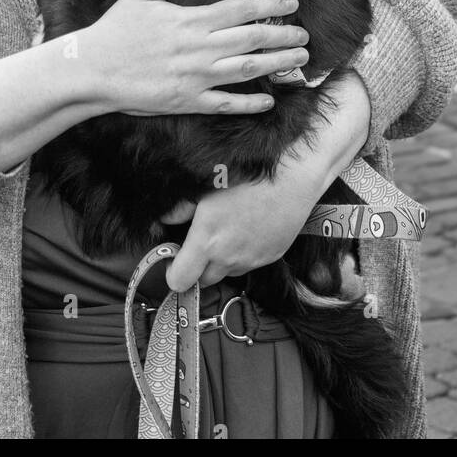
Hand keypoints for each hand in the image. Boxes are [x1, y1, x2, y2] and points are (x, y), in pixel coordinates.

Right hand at [80, 0, 309, 117]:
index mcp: (191, 19)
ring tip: (300, 59)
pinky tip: (269, 101)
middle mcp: (199, 47)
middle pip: (251, 39)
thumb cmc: (117, 28)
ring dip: (276, 63)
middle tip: (306, 35)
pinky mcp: (187, 101)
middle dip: (283, 35)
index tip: (292, 3)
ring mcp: (195, 76)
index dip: (270, 6)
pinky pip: (225, 103)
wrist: (92, 69)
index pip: (240, 10)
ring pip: (246, 69)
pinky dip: (249, 103)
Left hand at [163, 168, 322, 287]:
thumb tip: (162, 220)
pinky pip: (249, 263)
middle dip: (199, 267)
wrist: (294, 176)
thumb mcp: (207, 186)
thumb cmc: (249, 176)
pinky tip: (249, 229)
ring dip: (222, 261)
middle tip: (202, 241)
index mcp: (207, 242)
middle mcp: (228, 258)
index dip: (174, 271)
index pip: (179, 280)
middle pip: (204, 280)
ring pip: (228, 272)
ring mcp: (251, 260)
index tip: (178, 255)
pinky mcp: (270, 257)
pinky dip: (244, 253)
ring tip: (228, 231)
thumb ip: (180, 209)